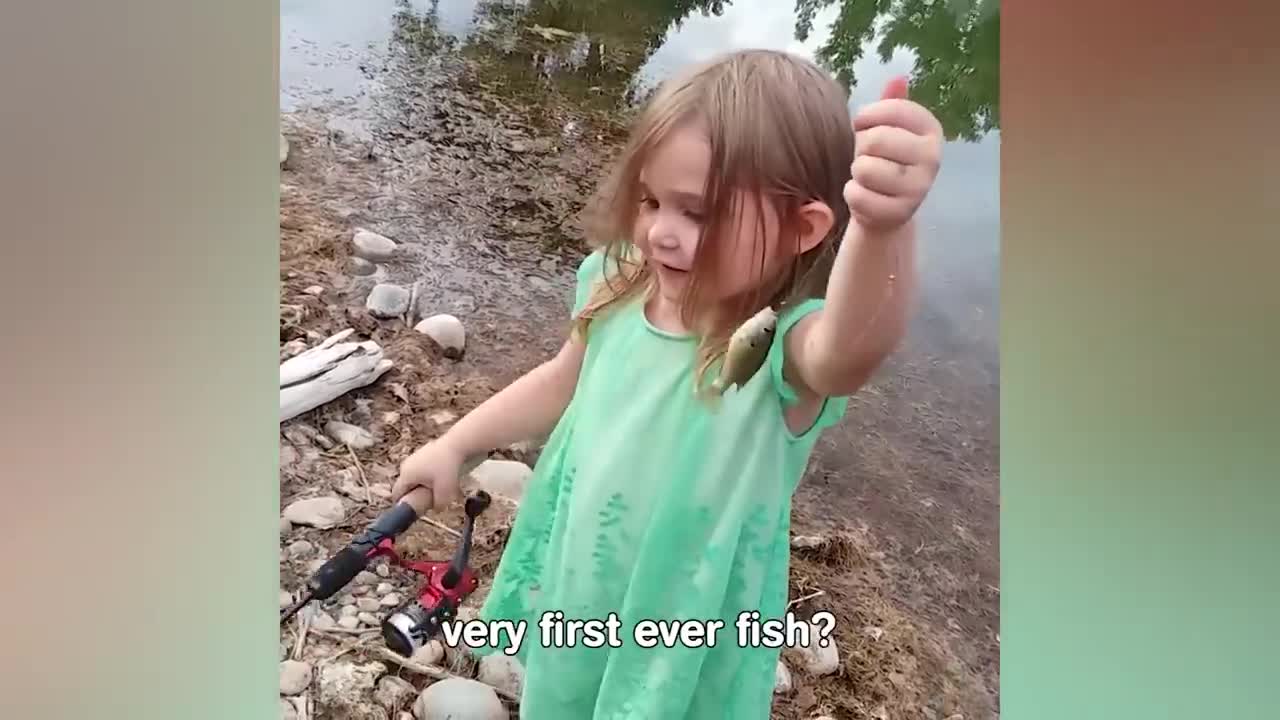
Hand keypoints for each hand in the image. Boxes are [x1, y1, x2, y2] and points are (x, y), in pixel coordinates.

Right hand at [393, 439, 466, 509]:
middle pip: (406, 485)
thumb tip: (436, 509)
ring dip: (424, 483)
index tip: (414, 509)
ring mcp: (414, 457)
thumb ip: (438, 505)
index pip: (397, 494)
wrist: (457, 445)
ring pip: (415, 476)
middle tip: (428, 498)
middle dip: (415, 493)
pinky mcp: (423, 452)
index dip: (403, 504)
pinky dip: (430, 473)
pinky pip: (423, 468)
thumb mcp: (444, 493)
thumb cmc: (448, 468)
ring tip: (438, 485)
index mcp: (406, 475)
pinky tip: (443, 474)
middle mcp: (406, 465)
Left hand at [845, 76, 943, 232]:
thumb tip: (898, 78)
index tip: (862, 125)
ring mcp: (919, 188)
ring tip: (866, 176)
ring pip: (865, 169)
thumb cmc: (884, 159)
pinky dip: (852, 195)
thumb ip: (892, 104)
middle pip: (876, 140)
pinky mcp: (900, 214)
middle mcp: (933, 157)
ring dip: (856, 172)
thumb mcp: (889, 129)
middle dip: (860, 148)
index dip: (866, 116)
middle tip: (867, 156)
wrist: (886, 208)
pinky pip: (858, 196)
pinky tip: (864, 194)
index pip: (892, 109)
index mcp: (930, 128)